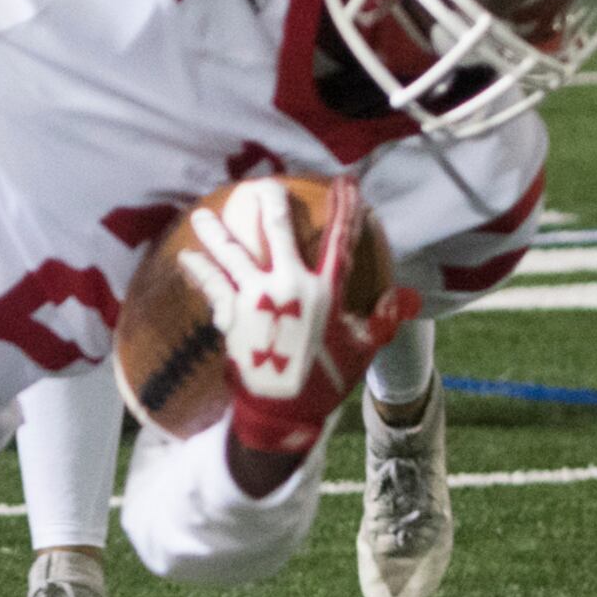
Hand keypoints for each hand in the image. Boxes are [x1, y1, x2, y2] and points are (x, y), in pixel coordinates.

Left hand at [180, 181, 409, 459]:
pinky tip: (186, 257)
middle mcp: (289, 286)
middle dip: (271, 204)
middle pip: (279, 233)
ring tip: (204, 215)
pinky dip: (199, 270)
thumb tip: (409, 296)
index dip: (345, 210)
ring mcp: (256, 298)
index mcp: (325, 291)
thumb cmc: (325, 381)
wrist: (283, 412)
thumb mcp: (362, 350)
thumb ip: (384, 319)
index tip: (346, 184)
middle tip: (263, 185)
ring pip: (234, 254)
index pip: (340, 241)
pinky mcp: (232, 316)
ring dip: (218, 233)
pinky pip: (212, 286)